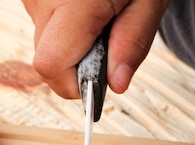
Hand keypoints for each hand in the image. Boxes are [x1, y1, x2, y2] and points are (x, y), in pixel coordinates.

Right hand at [22, 0, 168, 97]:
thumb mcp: (149, 2)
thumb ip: (133, 44)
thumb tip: (116, 85)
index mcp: (75, 1)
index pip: (51, 65)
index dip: (75, 83)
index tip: (100, 79)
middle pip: (46, 60)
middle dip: (77, 64)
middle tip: (107, 38)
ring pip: (45, 44)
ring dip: (73, 43)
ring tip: (98, 13)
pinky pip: (44, 25)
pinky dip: (65, 26)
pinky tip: (84, 7)